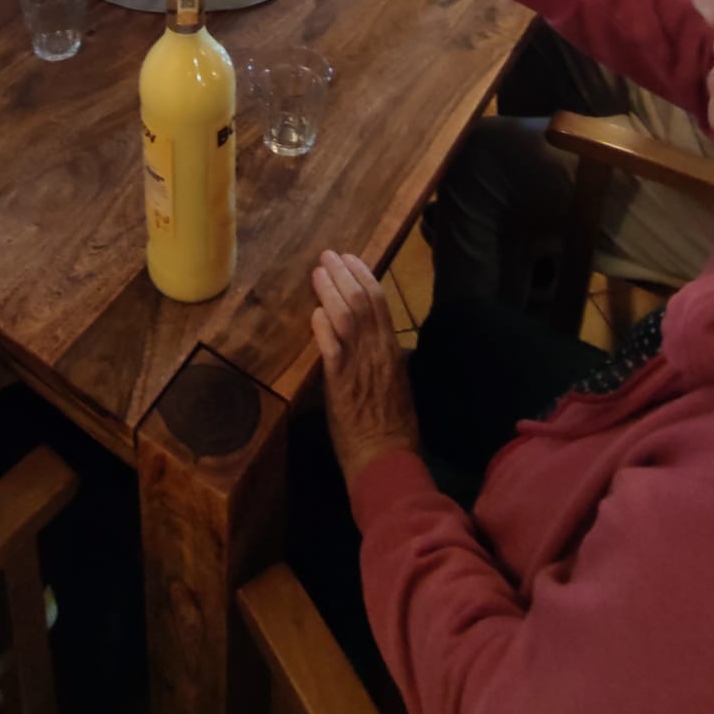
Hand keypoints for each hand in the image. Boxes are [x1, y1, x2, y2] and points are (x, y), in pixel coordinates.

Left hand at [311, 251, 419, 489]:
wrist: (386, 457)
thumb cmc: (394, 426)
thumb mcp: (397, 383)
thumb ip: (386, 358)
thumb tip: (377, 340)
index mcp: (392, 349)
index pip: (380, 302)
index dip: (364, 276)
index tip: (351, 259)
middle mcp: (378, 350)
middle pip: (362, 301)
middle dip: (344, 273)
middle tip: (328, 255)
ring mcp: (359, 364)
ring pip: (346, 316)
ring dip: (330, 291)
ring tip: (318, 272)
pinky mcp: (341, 382)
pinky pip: (332, 348)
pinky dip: (324, 327)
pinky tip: (315, 312)